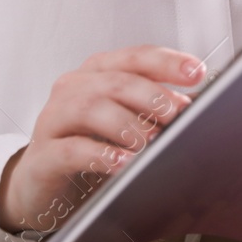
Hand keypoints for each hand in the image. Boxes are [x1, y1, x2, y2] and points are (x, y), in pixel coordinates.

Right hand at [0, 45, 200, 234]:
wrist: (43, 184)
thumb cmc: (91, 145)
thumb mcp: (126, 121)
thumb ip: (155, 109)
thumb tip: (198, 105)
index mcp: (98, 72)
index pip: (135, 57)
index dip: (167, 62)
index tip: (196, 73)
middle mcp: (74, 88)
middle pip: (116, 81)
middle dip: (153, 96)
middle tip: (178, 116)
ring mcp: (53, 119)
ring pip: (91, 108)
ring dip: (129, 125)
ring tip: (152, 142)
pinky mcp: (42, 155)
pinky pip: (71, 149)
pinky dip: (101, 155)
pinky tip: (122, 163)